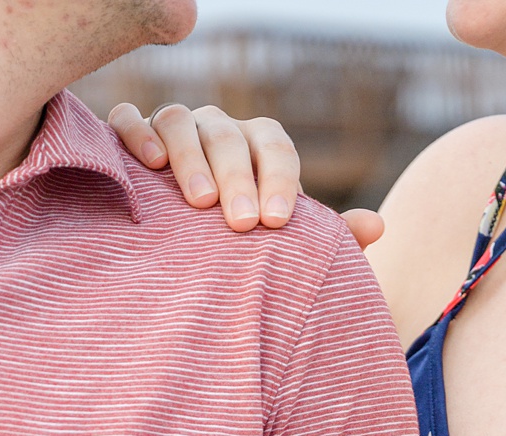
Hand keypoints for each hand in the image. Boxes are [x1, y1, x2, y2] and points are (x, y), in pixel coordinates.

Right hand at [106, 101, 384, 247]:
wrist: (191, 247)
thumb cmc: (249, 244)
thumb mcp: (290, 244)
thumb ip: (331, 236)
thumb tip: (377, 226)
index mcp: (259, 147)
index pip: (275, 146)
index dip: (280, 179)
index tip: (278, 222)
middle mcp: (218, 130)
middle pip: (228, 135)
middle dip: (238, 177)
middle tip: (243, 223)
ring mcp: (175, 128)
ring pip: (179, 121)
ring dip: (190, 158)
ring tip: (199, 202)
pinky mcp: (132, 135)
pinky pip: (128, 118)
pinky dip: (137, 133)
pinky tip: (150, 165)